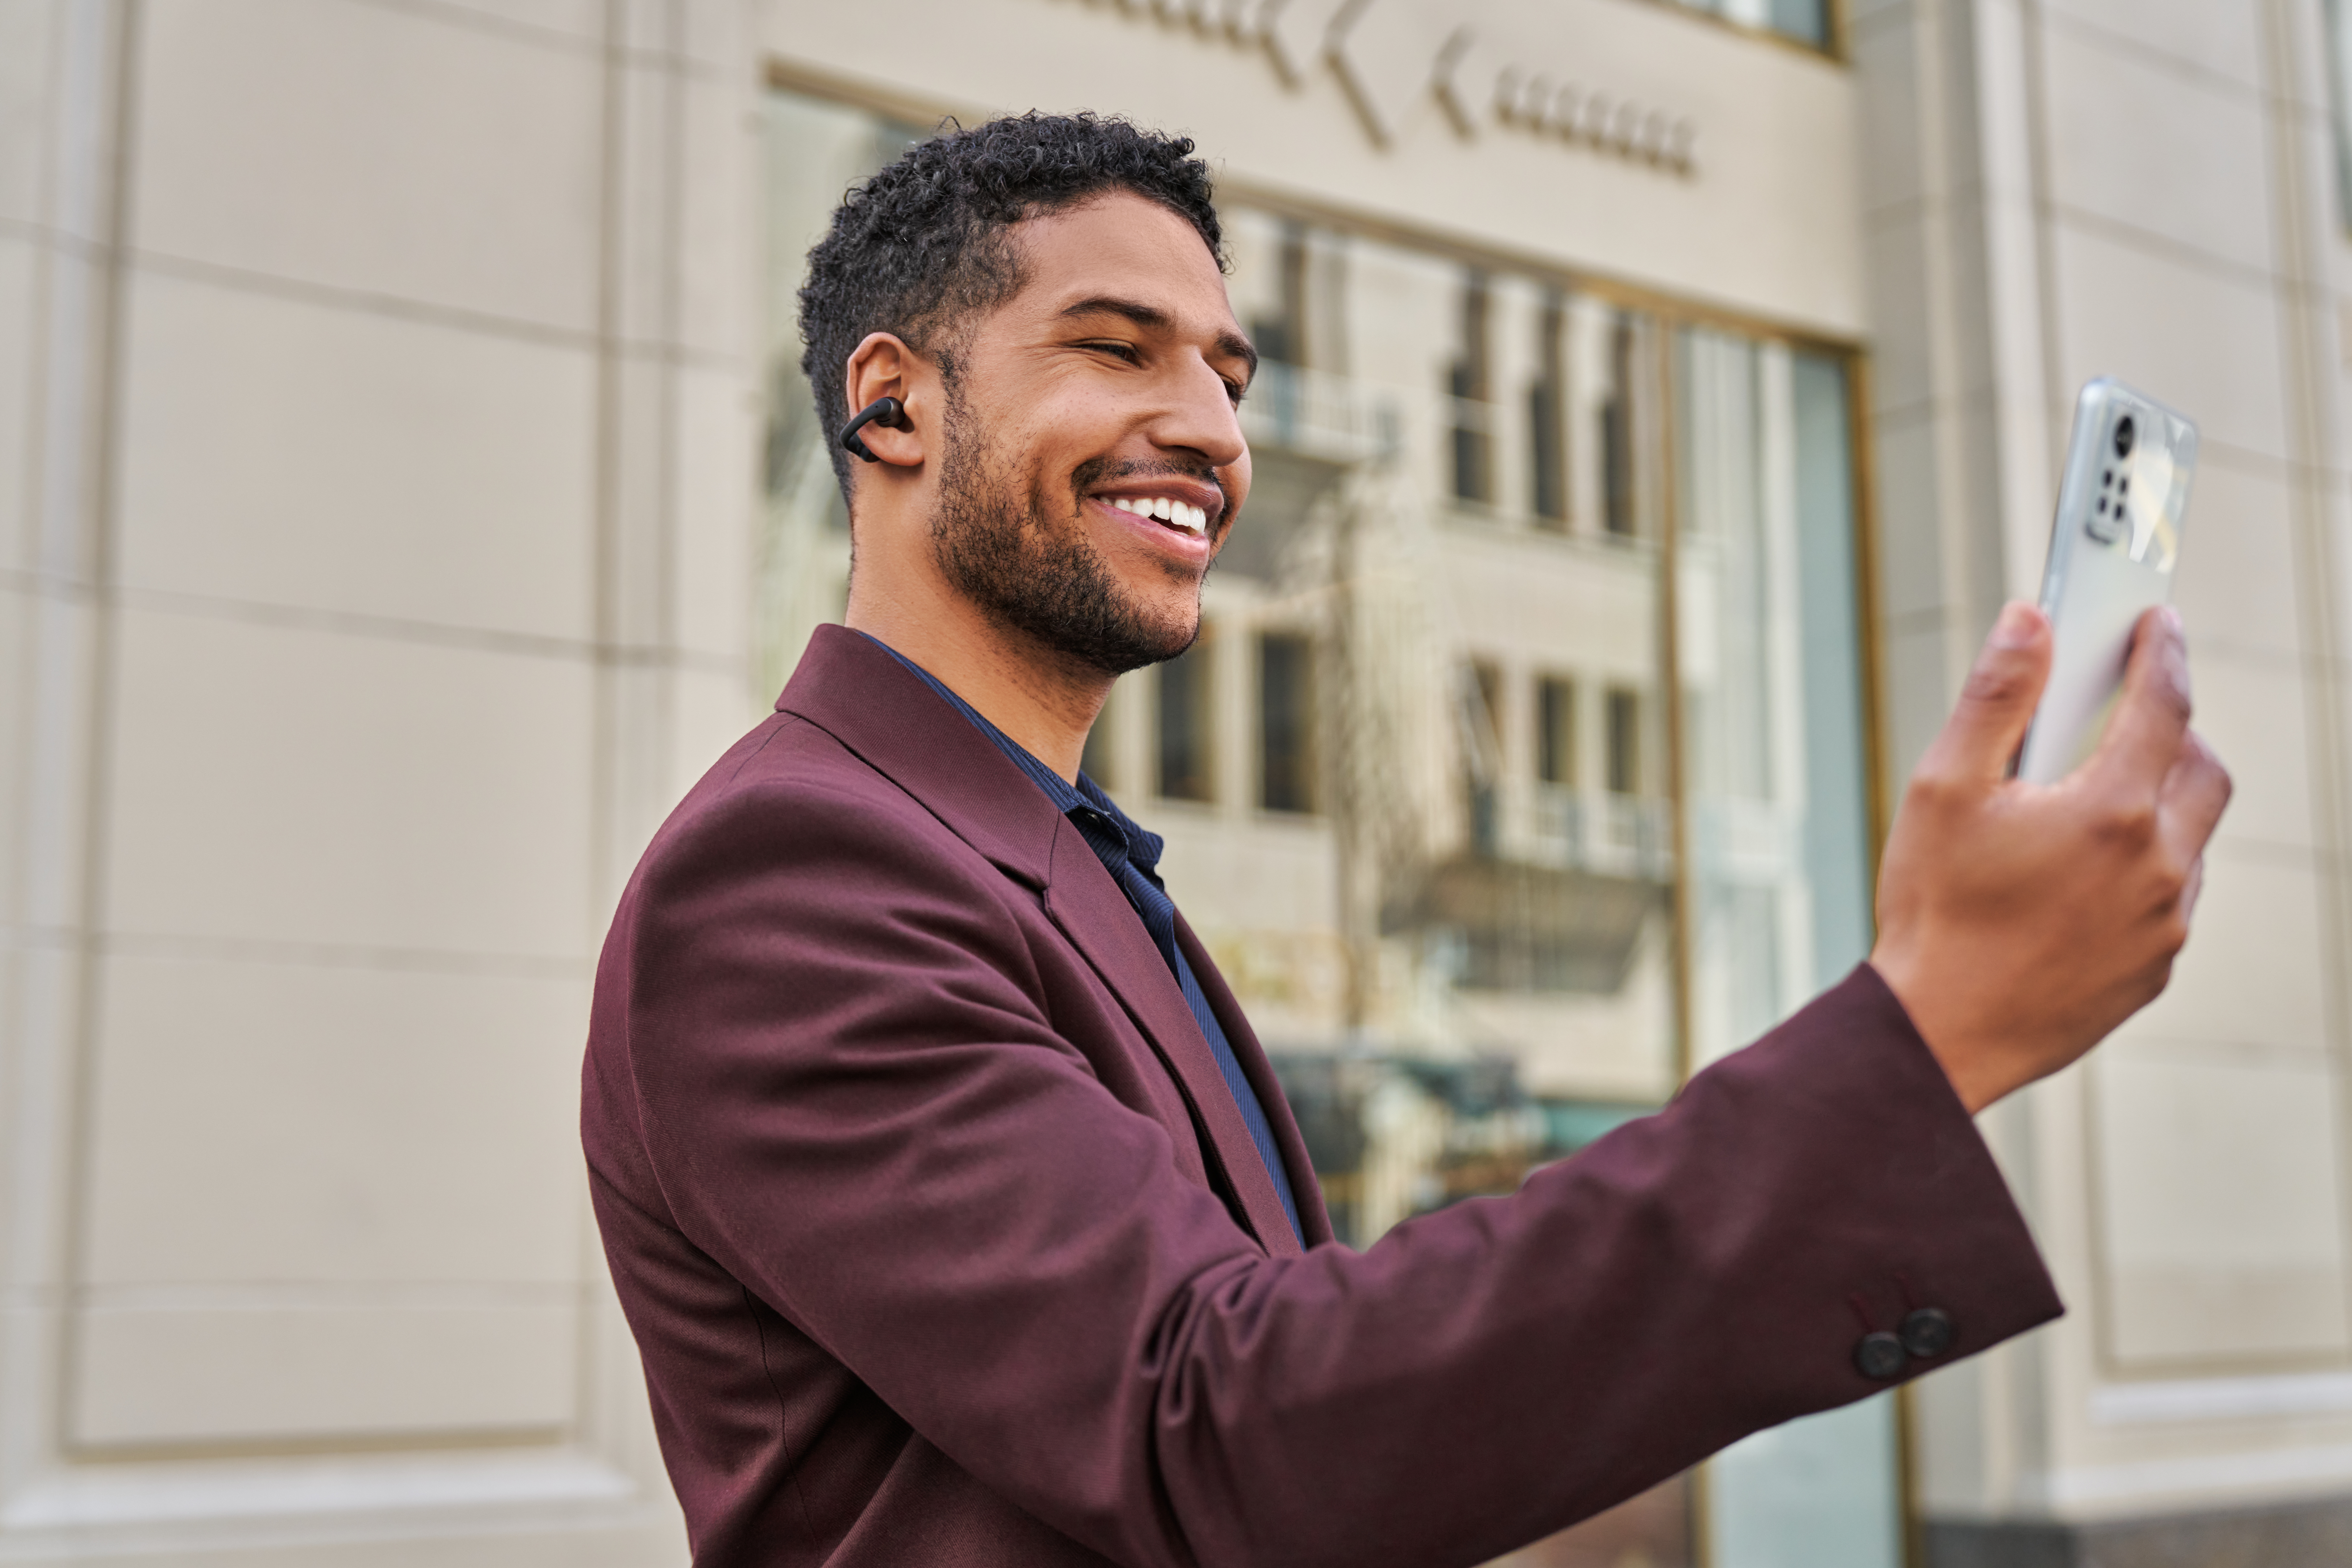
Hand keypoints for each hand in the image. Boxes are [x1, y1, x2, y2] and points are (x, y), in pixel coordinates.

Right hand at [1870, 602, 2231, 1112]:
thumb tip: (2030, 623)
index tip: (2154, 622)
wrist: (1939, 1033)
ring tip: (2089, 804)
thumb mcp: (1943, 788)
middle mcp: (2157, 866)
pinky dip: (2144, 867)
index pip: (2163, 704)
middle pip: (2203, 768)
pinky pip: (2172, 898)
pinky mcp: (2154, 967)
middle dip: (2175, 728)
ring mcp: (2164, 923)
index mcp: (2111, 812)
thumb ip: (1996, 698)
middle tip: (2125, 715)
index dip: (2159, 651)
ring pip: (2192, 837)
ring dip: (2157, 803)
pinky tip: (2080, 875)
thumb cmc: (1934, 913)